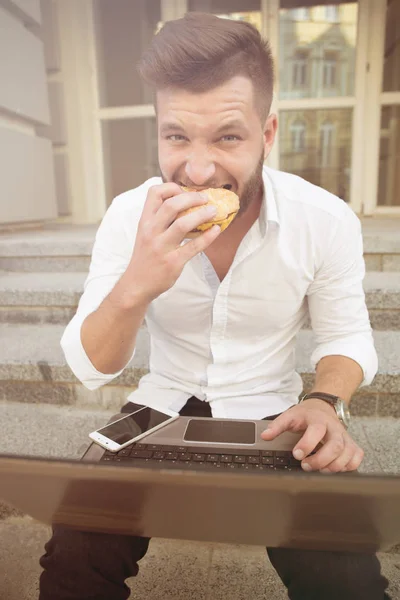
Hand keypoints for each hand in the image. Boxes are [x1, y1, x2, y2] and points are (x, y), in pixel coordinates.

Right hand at [126, 183, 220, 301]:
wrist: (137, 284)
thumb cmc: (145, 257)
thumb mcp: (146, 234)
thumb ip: (161, 219)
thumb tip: (186, 205)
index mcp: (145, 221)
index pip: (154, 193)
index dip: (171, 187)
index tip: (185, 191)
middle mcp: (151, 231)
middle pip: (171, 205)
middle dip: (192, 198)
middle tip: (205, 198)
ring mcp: (161, 247)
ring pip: (183, 224)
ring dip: (202, 214)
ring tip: (214, 211)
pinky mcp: (173, 262)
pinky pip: (193, 246)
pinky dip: (208, 237)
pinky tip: (216, 230)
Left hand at [261, 399, 363, 472]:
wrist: (323, 407)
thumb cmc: (306, 415)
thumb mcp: (290, 415)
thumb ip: (277, 426)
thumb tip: (265, 436)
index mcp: (318, 420)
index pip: (316, 431)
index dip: (307, 444)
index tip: (296, 455)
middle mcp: (334, 428)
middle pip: (335, 446)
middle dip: (320, 460)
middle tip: (306, 466)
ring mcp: (345, 437)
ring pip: (347, 454)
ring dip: (333, 466)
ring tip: (319, 470)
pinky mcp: (352, 444)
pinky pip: (357, 457)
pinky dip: (349, 466)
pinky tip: (335, 468)